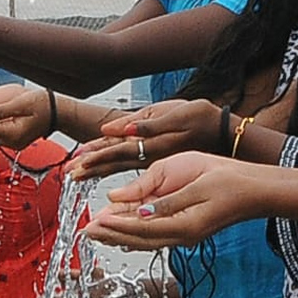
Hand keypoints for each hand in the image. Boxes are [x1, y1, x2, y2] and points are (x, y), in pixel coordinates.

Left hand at [69, 99, 222, 179]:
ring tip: (81, 175)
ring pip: (123, 171)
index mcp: (152, 146)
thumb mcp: (175, 114)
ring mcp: (158, 165)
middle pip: (115, 165)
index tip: (77, 162)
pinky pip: (136, 174)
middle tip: (71, 173)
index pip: (117, 152)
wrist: (226, 134)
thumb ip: (147, 123)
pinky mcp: (164, 166)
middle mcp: (151, 160)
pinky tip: (112, 183)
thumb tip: (117, 128)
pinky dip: (120, 178)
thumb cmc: (202, 119)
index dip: (96, 156)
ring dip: (101, 173)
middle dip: (92, 168)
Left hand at [83, 151, 258, 248]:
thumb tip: (131, 208)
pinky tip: (124, 233)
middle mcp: (182, 236)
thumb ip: (161, 195)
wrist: (256, 189)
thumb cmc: (228, 179)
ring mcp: (185, 235)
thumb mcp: (192, 179)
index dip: (116, 225)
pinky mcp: (188, 228)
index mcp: (182, 225)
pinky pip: (156, 235)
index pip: (140, 228)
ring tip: (98, 232)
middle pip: (138, 239)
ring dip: (120, 236)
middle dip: (111, 235)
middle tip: (85, 232)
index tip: (94, 221)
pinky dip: (136, 234)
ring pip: (146, 240)